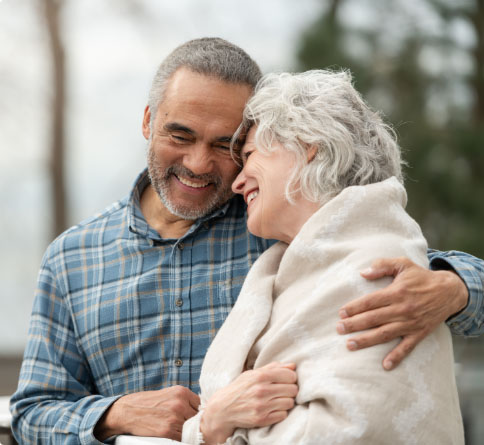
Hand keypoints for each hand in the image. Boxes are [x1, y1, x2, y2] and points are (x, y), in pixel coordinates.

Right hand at [94, 386, 199, 440]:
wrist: (128, 411)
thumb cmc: (147, 402)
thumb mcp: (168, 393)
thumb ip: (183, 400)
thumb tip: (198, 408)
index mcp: (181, 392)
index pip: (200, 404)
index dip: (197, 411)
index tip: (192, 416)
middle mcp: (180, 403)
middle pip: (197, 417)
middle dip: (192, 421)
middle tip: (185, 424)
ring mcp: (175, 417)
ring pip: (191, 428)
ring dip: (187, 431)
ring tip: (178, 429)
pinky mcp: (168, 430)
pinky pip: (182, 438)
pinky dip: (181, 438)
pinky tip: (174, 435)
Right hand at [200, 362, 297, 443]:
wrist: (223, 408)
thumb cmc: (240, 388)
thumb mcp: (253, 373)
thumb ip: (273, 368)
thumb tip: (293, 366)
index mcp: (260, 376)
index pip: (290, 375)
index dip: (291, 377)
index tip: (287, 379)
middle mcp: (261, 391)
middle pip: (292, 390)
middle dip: (290, 389)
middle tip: (283, 390)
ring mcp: (262, 406)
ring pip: (289, 403)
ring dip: (286, 401)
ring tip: (278, 399)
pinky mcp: (262, 419)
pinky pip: (283, 415)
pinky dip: (280, 412)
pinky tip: (273, 408)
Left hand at [336, 257, 467, 370]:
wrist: (449, 291)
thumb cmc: (421, 277)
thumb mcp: (403, 264)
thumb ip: (382, 265)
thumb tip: (363, 273)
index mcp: (396, 292)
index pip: (370, 301)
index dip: (354, 308)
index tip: (341, 313)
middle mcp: (402, 309)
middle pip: (373, 318)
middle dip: (354, 324)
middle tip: (339, 329)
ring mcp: (410, 323)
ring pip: (385, 334)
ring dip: (366, 341)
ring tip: (350, 345)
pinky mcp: (419, 333)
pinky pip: (407, 347)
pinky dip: (397, 356)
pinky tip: (385, 365)